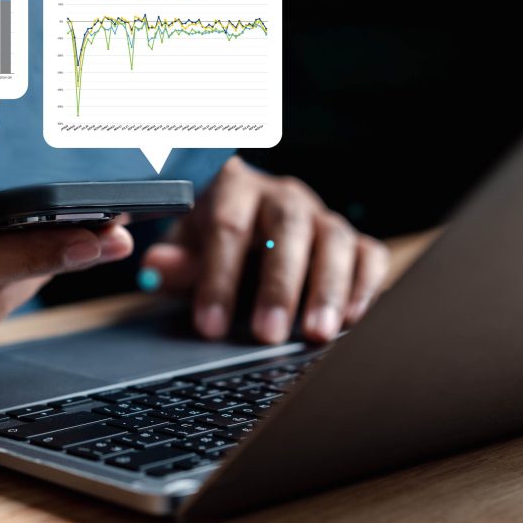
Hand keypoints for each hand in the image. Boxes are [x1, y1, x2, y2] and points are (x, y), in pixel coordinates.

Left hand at [141, 157, 387, 343]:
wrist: (252, 225)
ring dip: (327, 288)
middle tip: (267, 334)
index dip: (218, 278)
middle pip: (286, 230)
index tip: (210, 326)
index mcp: (235, 189)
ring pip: (333, 240)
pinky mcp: (354, 239)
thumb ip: (176, 263)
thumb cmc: (217, 242)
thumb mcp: (189, 249)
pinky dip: (365, 285)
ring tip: (315, 334)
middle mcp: (283, 196)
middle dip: (278, 285)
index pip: (227, 228)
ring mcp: (322, 216)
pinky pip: (369, 255)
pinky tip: (351, 319)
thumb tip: (153, 268)